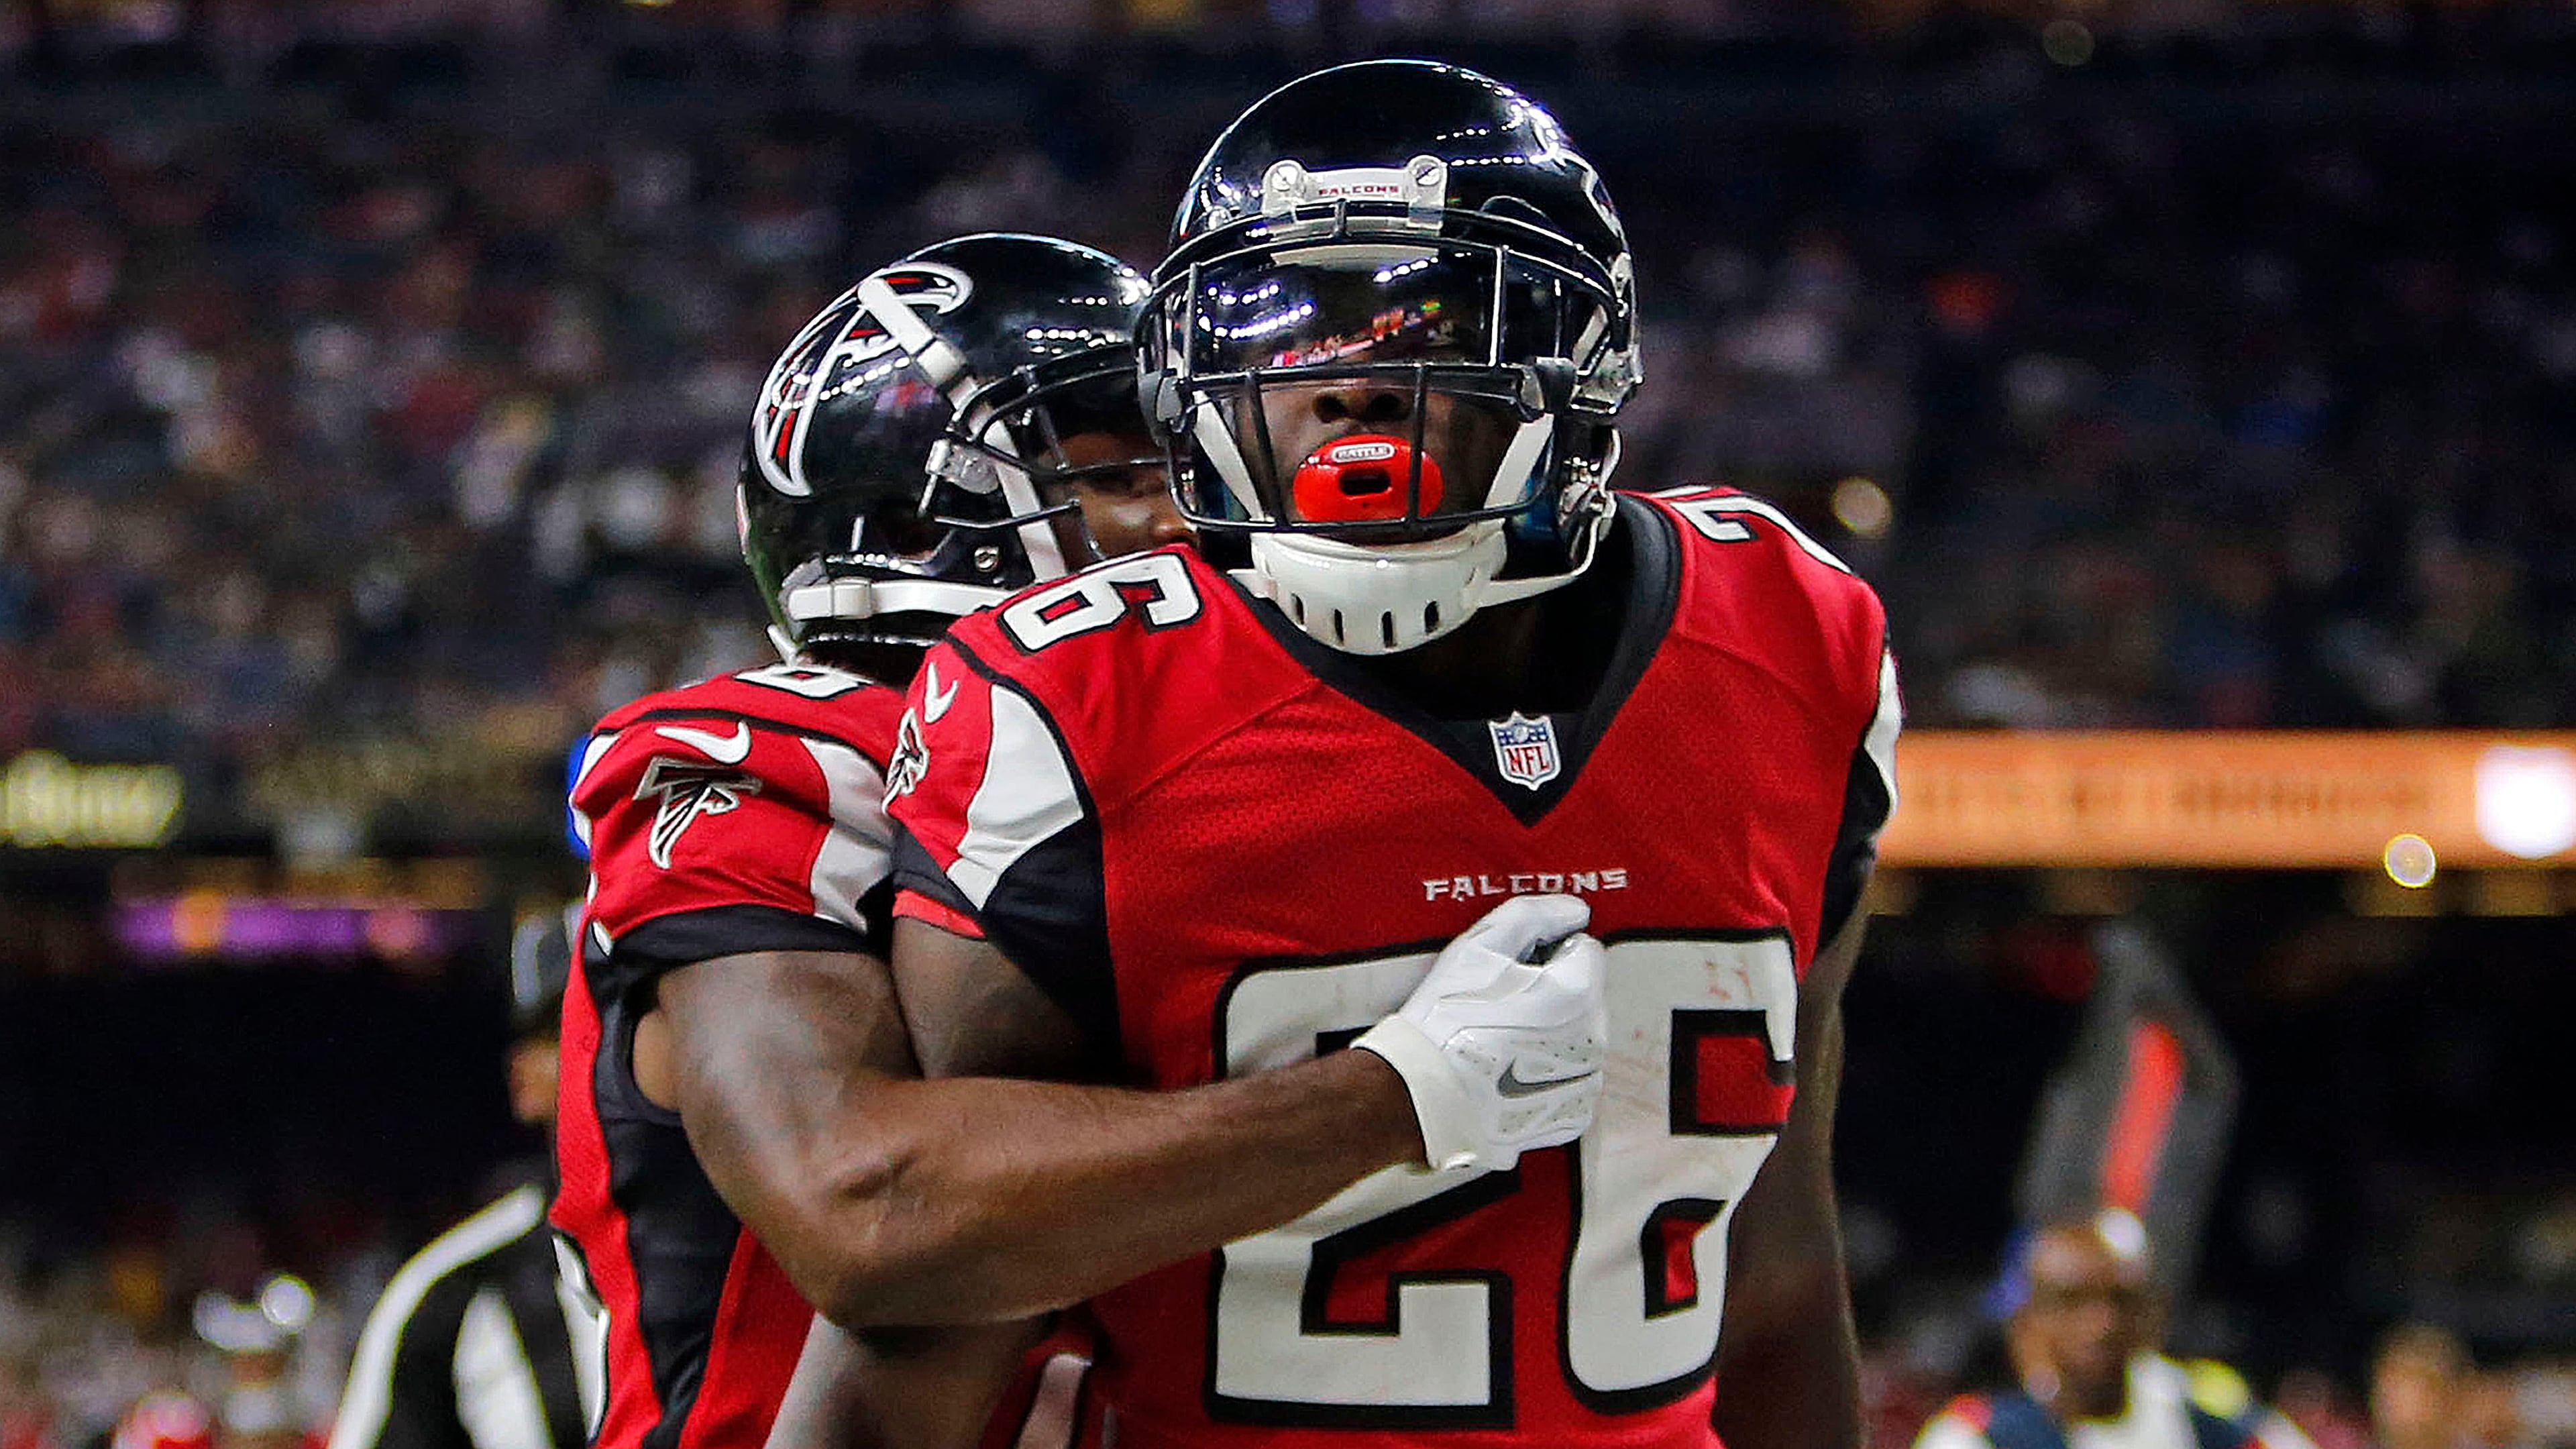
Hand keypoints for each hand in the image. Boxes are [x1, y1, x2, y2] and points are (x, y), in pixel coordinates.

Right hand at [1352, 894, 1606, 1172]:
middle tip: (1500, 1007)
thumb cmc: (1448, 1022)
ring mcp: (1586, 1081)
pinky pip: (1571, 1080)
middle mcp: (1593, 1040)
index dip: (1547, 952)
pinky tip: (1510, 1072)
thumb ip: (1534, 915)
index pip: (1584, 950)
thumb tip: (1572, 911)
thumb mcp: (1480, 947)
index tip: (1514, 971)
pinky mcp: (1574, 1114)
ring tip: (1501, 1043)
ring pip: (1578, 1038)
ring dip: (1552, 1034)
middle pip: (1584, 996)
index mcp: (1577, 993)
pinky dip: (1548, 1074)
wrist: (1425, 1097)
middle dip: (1553, 994)